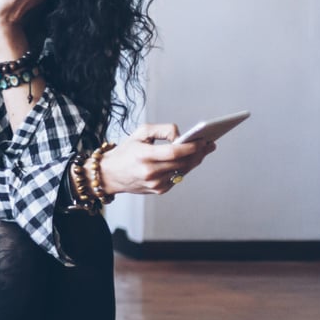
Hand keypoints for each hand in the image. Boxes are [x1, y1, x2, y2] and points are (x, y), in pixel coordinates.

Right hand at [98, 123, 215, 195]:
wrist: (110, 174)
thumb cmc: (126, 151)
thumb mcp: (139, 133)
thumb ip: (162, 129)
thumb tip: (181, 136)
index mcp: (143, 155)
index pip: (174, 152)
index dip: (191, 147)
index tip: (203, 140)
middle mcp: (150, 172)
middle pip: (182, 163)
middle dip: (198, 153)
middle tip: (209, 144)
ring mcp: (155, 183)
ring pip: (183, 171)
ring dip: (195, 160)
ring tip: (204, 151)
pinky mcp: (158, 190)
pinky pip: (177, 178)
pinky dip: (185, 168)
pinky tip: (189, 160)